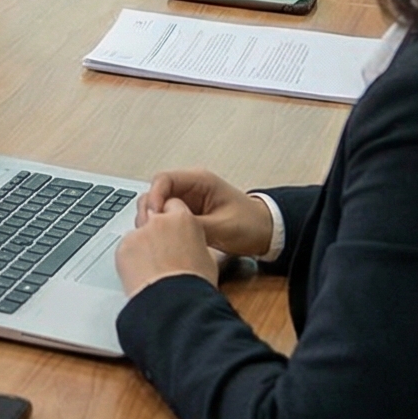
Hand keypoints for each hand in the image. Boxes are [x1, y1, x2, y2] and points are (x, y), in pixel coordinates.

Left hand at [116, 201, 222, 294]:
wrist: (173, 302)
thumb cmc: (194, 284)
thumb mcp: (207, 258)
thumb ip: (193, 243)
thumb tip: (190, 246)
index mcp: (183, 220)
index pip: (174, 205)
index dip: (173, 219)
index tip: (172, 229)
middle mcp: (159, 221)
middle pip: (153, 217)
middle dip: (155, 231)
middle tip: (161, 252)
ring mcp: (139, 233)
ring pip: (138, 235)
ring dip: (143, 246)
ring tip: (153, 269)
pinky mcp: (123, 248)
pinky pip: (126, 249)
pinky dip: (131, 259)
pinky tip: (142, 274)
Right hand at [136, 168, 273, 256]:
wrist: (267, 232)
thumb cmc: (251, 224)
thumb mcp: (222, 227)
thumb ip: (194, 225)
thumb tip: (169, 228)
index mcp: (200, 180)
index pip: (163, 179)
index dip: (154, 196)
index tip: (154, 216)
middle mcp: (191, 187)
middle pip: (156, 191)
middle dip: (151, 210)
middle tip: (150, 228)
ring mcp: (188, 200)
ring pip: (159, 205)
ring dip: (155, 219)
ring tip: (156, 235)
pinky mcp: (188, 213)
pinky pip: (167, 216)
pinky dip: (162, 226)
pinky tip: (164, 239)